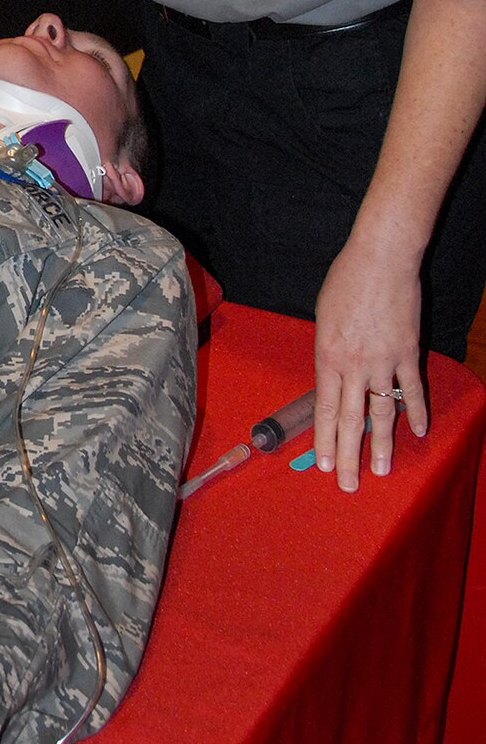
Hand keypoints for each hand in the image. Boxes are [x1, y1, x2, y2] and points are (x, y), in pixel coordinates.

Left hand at [312, 230, 427, 491]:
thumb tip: (331, 377)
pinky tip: (420, 432)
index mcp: (327, 357)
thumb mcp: (323, 319)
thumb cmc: (344, 282)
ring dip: (381, 445)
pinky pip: (413, 390)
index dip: (323, 439)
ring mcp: (383, 362)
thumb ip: (328, 353)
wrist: (380, 259)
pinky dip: (418, 412)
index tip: (323, 464)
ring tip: (380, 471)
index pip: (323, 408)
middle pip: (349, 419)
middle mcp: (354, 366)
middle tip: (347, 484)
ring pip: (382, 412)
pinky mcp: (408, 353)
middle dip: (347, 455)